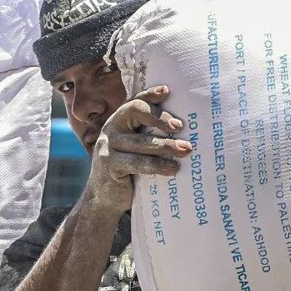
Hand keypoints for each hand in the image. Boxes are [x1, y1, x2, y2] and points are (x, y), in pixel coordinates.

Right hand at [85, 85, 191, 214]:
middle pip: (136, 112)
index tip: (167, 92)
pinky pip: (136, 162)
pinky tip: (172, 169)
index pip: (136, 101)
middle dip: (160, 117)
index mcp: (120, 120)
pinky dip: (157, 165)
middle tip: (180, 127)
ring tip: (186, 150)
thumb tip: (185, 131)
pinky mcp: (108, 164)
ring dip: (166, 145)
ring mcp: (107, 146)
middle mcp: (111, 128)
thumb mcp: (136, 150)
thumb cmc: (128, 170)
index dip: (150, 95)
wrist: (104, 198)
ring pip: (141, 141)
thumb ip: (149, 136)